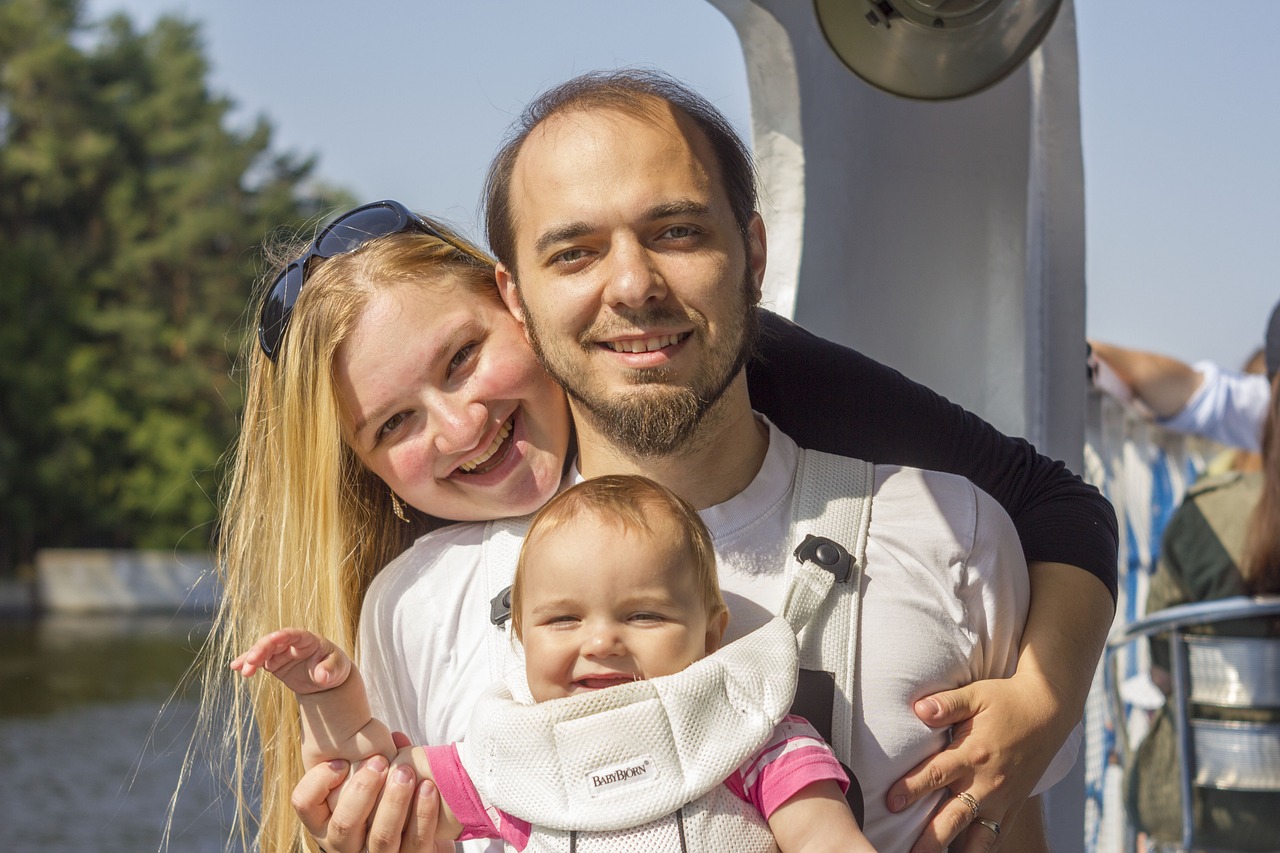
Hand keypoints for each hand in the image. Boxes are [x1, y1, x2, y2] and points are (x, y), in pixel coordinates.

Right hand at [231, 627, 349, 695]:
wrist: (328, 677)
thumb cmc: (335, 667)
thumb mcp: (337, 668)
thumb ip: (329, 670)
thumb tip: (322, 676)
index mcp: (308, 640)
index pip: (293, 634)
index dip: (282, 635)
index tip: (272, 639)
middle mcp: (292, 643)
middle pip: (273, 642)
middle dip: (261, 649)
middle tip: (251, 662)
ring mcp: (281, 652)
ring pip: (263, 651)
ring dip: (251, 658)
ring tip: (242, 670)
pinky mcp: (274, 663)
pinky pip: (259, 661)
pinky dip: (248, 663)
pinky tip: (236, 667)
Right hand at [292, 732, 447, 851]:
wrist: (416, 836)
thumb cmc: (386, 800)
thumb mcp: (371, 781)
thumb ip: (376, 758)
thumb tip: (395, 736)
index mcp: (326, 823)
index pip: (304, 804)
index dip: (318, 781)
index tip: (341, 761)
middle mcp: (345, 846)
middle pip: (344, 824)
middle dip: (362, 790)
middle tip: (379, 761)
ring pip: (381, 837)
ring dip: (394, 801)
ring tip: (406, 772)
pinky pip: (415, 841)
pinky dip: (422, 813)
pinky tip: (427, 787)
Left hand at [886, 672, 1068, 852]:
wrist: (1048, 712)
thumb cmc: (1006, 702)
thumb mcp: (976, 695)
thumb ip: (946, 704)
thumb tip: (918, 708)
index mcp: (973, 754)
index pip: (936, 775)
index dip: (911, 789)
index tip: (891, 802)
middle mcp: (987, 782)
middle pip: (954, 818)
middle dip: (930, 839)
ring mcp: (1003, 799)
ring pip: (978, 837)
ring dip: (957, 850)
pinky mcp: (1014, 806)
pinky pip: (997, 835)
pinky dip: (981, 848)